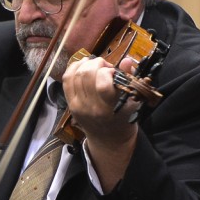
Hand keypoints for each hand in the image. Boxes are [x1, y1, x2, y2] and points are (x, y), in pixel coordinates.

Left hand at [63, 56, 138, 190]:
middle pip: (86, 74)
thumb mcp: (133, 101)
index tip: (114, 72)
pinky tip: (83, 65)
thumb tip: (126, 60)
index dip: (108, 72)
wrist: (108, 139)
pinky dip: (74, 68)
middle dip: (97, 63)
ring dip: (87, 64)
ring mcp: (78, 106)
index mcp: (109, 108)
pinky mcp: (70, 104)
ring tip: (96, 66)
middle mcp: (91, 107)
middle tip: (105, 67)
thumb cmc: (124, 118)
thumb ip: (130, 79)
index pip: (102, 84)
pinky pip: (67, 79)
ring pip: (76, 74)